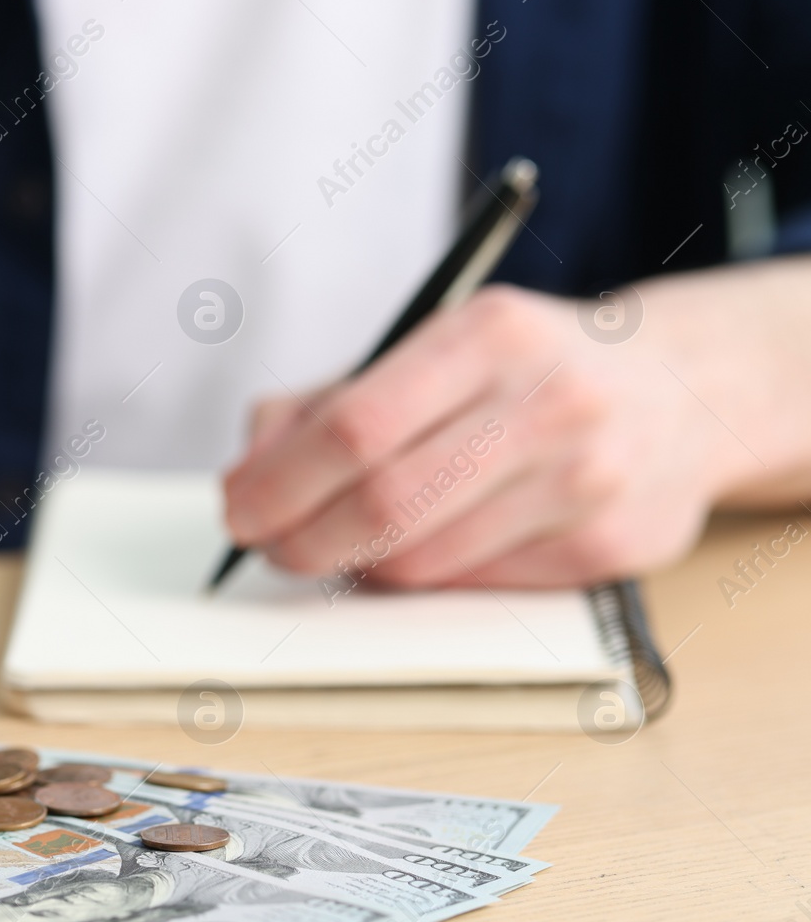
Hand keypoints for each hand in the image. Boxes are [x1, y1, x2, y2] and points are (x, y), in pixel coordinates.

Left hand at [222, 284, 753, 589]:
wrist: (685, 389)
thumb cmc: (525, 371)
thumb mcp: (434, 347)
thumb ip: (326, 401)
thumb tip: (247, 475)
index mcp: (490, 335)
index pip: (356, 425)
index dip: (280, 482)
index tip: (236, 509)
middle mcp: (548, 403)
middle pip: (384, 503)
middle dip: (301, 538)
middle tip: (268, 545)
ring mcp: (588, 481)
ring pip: (422, 560)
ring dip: (355, 564)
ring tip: (337, 543)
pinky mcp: (609, 548)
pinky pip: (473, 586)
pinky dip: (422, 578)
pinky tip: (418, 548)